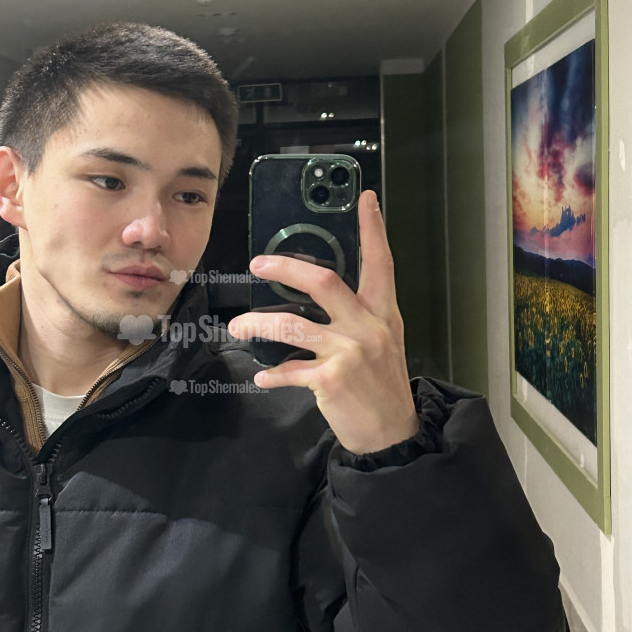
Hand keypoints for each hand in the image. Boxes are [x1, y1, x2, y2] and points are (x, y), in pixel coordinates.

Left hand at [227, 189, 418, 454]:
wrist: (392, 434)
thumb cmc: (381, 386)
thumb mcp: (382, 342)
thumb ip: (359, 317)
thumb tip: (321, 294)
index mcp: (382, 313)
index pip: (380, 263)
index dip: (373, 229)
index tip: (365, 198)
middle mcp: (367, 327)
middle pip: (324, 282)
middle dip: (286, 268)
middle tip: (258, 262)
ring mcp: (348, 353)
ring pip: (291, 325)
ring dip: (258, 324)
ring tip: (239, 327)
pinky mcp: (330, 380)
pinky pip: (288, 370)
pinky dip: (271, 374)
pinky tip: (262, 377)